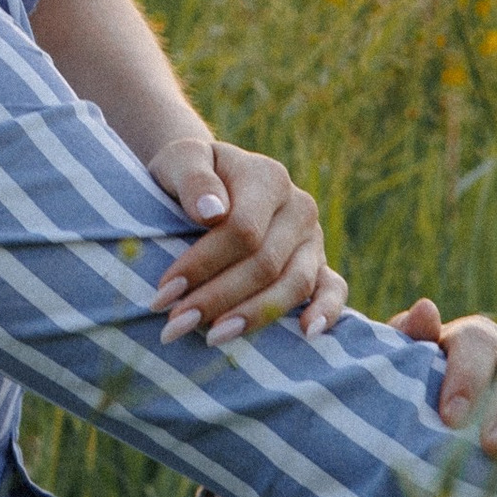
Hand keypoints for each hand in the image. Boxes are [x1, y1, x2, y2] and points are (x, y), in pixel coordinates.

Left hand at [145, 138, 346, 344]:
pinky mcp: (320, 264)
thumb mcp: (180, 159)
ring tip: (213, 338)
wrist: (210, 182)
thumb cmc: (190, 175)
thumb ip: (193, 178)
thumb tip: (211, 213)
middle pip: (264, 263)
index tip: (164, 292)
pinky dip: (326, 312)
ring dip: (254, 316)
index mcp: (268, 178)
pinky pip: (333, 289)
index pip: (241, 229)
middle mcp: (298, 208)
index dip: (203, 264)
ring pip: (294, 283)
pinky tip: (306, 334)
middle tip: (175, 325)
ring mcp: (313, 239)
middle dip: (218, 298)